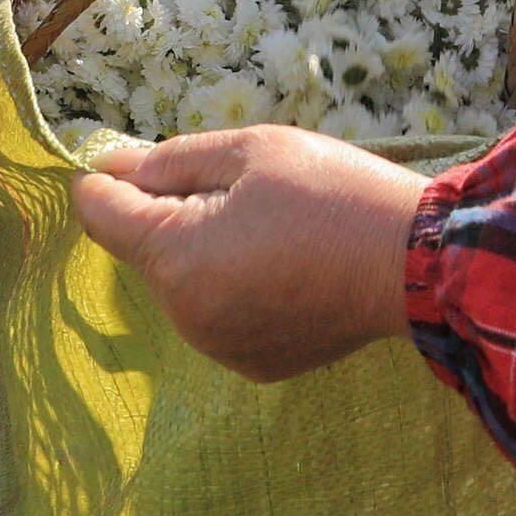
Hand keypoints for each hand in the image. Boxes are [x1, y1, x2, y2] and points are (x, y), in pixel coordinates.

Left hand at [69, 126, 424, 380]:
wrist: (415, 263)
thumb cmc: (332, 193)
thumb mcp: (250, 150)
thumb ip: (169, 161)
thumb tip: (109, 166)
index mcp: (176, 258)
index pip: (100, 215)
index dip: (108, 179)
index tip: (143, 161)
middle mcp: (186, 316)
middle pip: (146, 250)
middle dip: (173, 214)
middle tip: (244, 189)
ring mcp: (219, 347)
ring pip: (185, 283)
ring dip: (206, 252)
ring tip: (275, 229)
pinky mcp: (254, 364)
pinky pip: (220, 314)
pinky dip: (237, 288)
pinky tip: (289, 267)